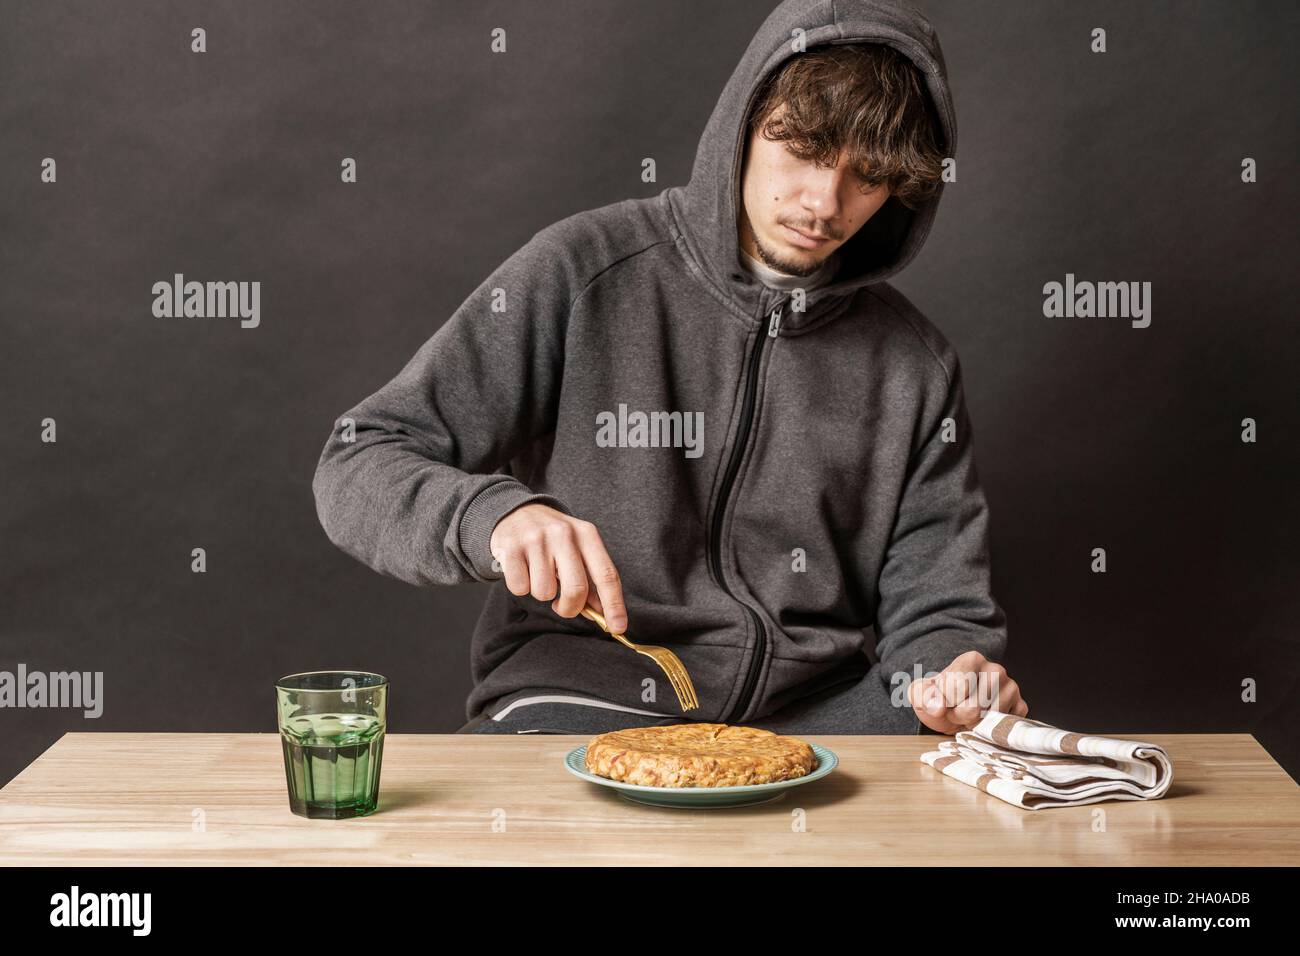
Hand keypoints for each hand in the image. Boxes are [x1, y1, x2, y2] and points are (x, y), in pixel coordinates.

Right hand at [489, 503, 627, 631]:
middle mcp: (564, 533)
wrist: (516, 512)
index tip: (618, 627)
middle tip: (562, 607)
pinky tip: (523, 569)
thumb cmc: (552, 538)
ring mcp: (536, 539)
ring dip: (542, 593)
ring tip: (538, 575)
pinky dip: (521, 586)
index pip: (606, 574)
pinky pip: (520, 588)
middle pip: (576, 589)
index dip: (614, 604)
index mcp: (586, 534)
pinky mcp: (511, 546)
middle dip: (570, 608)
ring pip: (545, 593)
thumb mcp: (577, 549)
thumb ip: (591, 579)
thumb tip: (602, 613)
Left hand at [906, 650, 1027, 733]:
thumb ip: (923, 697)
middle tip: (955, 711)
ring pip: (989, 720)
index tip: (943, 701)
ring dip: (973, 725)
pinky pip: (1005, 727)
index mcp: (972, 659)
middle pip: (974, 708)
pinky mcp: (1021, 707)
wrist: (955, 708)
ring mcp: (1012, 688)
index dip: (946, 702)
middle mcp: (996, 670)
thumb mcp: (921, 694)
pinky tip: (983, 721)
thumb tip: (938, 707)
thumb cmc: (939, 698)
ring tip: (968, 715)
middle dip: (959, 716)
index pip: (959, 687)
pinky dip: (990, 730)